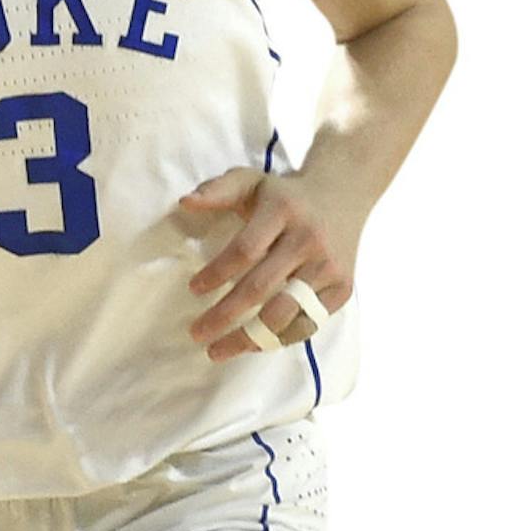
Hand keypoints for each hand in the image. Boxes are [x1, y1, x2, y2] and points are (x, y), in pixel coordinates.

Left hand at [178, 165, 356, 358]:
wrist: (345, 193)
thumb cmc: (286, 194)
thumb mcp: (252, 180)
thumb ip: (219, 190)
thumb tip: (186, 202)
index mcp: (283, 210)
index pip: (245, 250)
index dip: (216, 273)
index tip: (194, 290)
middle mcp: (308, 239)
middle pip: (261, 288)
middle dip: (224, 315)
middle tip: (197, 334)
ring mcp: (328, 266)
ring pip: (285, 313)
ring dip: (249, 338)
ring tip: (219, 350)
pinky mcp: (342, 287)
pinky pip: (308, 323)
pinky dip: (279, 338)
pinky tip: (254, 344)